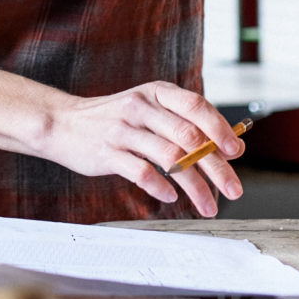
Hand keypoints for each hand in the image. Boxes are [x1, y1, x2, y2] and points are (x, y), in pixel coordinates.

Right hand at [40, 81, 244, 216]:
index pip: (196, 106)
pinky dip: (161, 187)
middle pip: (189, 137)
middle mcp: (141, 107)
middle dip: (216, 167)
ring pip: (171, 159)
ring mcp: (122, 129)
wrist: (62, 123)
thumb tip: (230, 148)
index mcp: (156, 93)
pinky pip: (141, 172)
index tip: (236, 153)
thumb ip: (184, 124)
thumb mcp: (148, 110)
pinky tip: (171, 197)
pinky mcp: (106, 152)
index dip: (220, 129)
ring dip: (196, 186)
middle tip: (234, 190)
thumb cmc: (115, 119)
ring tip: (208, 205)